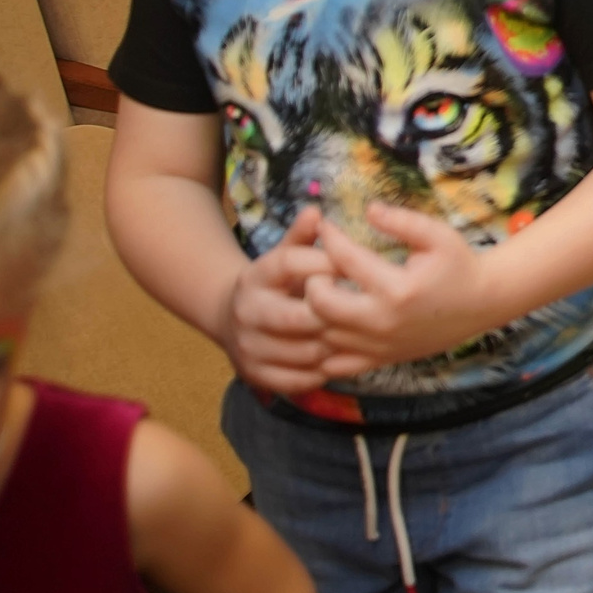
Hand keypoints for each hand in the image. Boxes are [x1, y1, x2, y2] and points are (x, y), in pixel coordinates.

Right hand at [221, 208, 339, 395]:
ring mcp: (248, 345)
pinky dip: (321, 371)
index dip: (328, 263)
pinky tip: (336, 359)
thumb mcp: (284, 257)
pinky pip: (297, 379)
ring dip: (335, 345)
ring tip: (354, 336)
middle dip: (334, 313)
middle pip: (299, 315)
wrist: (232, 319)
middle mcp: (247, 310)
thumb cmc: (276, 284)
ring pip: (304, 351)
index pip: (293, 263)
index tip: (355, 268)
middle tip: (359, 311)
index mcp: (256, 275)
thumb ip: (301, 237)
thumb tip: (315, 212)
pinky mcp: (253, 374)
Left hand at [305, 203, 507, 376]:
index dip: (330, 238)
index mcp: (398, 288)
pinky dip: (322, 348)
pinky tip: (328, 326)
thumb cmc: (459, 265)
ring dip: (313, 312)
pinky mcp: (380, 360)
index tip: (325, 225)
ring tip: (320, 291)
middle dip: (312, 280)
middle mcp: (384, 321)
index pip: (345, 260)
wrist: (482, 304)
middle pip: (320, 304)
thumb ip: (402, 221)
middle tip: (319, 266)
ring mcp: (380, 345)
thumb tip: (368, 209)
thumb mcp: (438, 235)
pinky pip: (335, 365)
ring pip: (322, 335)